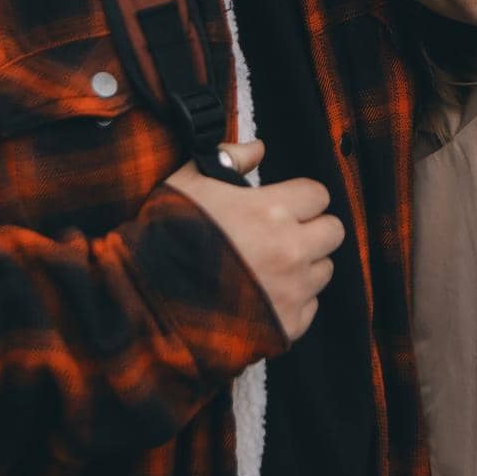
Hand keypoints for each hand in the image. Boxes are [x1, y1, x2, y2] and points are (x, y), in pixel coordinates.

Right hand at [165, 141, 343, 341]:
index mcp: (271, 211)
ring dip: (305, 266)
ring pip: (324, 271)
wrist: (143, 303)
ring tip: (272, 267)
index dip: (300, 197)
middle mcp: (289, 251)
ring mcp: (290, 292)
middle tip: (285, 233)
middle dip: (313, 229)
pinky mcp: (286, 327)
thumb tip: (258, 148)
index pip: (318, 194)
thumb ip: (228, 157)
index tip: (284, 205)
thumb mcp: (188, 182)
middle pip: (333, 231)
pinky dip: (293, 302)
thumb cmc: (165, 237)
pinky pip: (309, 308)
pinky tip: (265, 296)